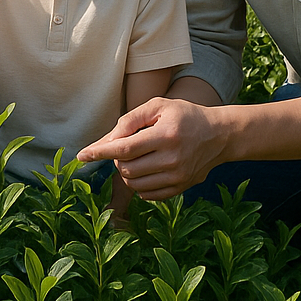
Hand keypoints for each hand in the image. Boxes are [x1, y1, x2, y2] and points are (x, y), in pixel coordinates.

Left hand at [77, 97, 224, 200]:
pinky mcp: (181, 188)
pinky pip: (148, 194)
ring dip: (125, 172)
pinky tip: (144, 169)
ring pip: (134, 184)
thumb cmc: (184, 115)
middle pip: (126, 168)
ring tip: (134, 157)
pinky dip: (138, 184)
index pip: (124, 148)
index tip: (81, 155)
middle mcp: (172, 159)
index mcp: (165, 135)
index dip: (100, 152)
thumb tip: (108, 139)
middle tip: (123, 147)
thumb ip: (131, 119)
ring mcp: (178, 177)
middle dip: (116, 158)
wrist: (219, 135)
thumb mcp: (158, 106)